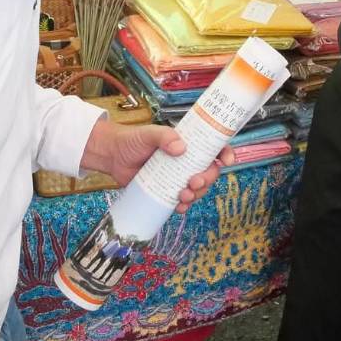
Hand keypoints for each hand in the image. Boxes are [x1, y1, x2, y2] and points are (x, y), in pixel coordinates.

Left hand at [80, 121, 234, 211]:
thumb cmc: (132, 140)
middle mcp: (187, 161)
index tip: (227, 160)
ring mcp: (177, 177)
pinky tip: (178, 206)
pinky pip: (182, 201)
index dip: (225, 153)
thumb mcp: (148, 134)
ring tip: (183, 196)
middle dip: (207, 179)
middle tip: (194, 182)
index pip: (213, 147)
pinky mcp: (167, 191)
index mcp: (188, 143)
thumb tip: (181, 148)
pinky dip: (184, 206)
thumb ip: (164, 137)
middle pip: (209, 171)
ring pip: (198, 188)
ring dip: (197, 194)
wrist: (112, 157)